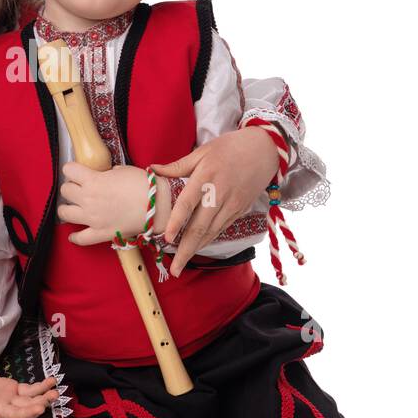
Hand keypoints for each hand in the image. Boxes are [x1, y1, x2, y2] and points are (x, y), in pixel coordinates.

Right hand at [0, 357, 59, 417]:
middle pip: (13, 414)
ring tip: (54, 394)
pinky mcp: (14, 391)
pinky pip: (31, 391)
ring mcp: (8, 401)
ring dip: (41, 400)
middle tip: (39, 409)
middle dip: (27, 413)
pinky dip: (42, 388)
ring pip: (27, 404)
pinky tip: (52, 382)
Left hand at [57, 163, 165, 244]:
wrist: (157, 205)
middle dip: (71, 187)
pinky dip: (74, 237)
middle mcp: (88, 199)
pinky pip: (80, 238)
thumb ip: (106, 173)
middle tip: (79, 188)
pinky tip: (73, 235)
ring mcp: (92, 218)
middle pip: (65, 190)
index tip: (76, 172)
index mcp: (93, 181)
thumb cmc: (143, 185)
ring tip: (73, 207)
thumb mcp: (122, 170)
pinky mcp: (100, 233)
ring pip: (64, 213)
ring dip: (67, 209)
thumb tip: (104, 175)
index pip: (68, 170)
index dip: (72, 170)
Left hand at [151, 126, 280, 274]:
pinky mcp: (240, 210)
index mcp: (206, 177)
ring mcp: (232, 204)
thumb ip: (178, 165)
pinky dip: (208, 240)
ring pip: (211, 232)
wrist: (265, 150)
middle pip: (200, 227)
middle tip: (174, 270)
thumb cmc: (230, 147)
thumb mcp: (203, 151)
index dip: (176, 222)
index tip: (166, 238)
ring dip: (196, 250)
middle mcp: (219, 194)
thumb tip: (152, 170)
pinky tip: (197, 248)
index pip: (187, 203)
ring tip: (181, 264)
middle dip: (185, 250)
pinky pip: (221, 229)